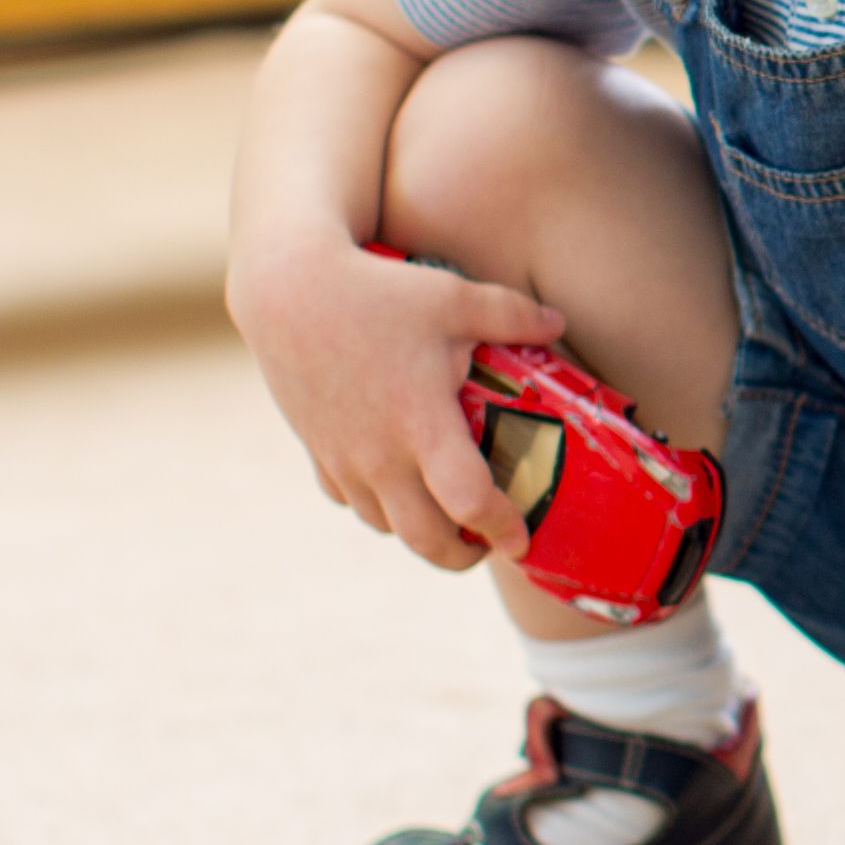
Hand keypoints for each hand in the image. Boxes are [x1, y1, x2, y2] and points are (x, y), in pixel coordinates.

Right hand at [228, 230, 564, 573]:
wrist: (286, 288)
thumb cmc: (377, 291)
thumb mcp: (455, 297)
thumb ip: (513, 316)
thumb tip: (558, 322)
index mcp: (422, 425)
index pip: (468, 503)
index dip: (502, 528)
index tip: (522, 538)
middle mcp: (380, 455)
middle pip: (425, 539)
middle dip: (463, 555)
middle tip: (489, 541)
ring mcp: (343, 458)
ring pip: (384, 524)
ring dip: (420, 530)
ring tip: (448, 512)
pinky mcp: (316, 450)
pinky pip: (348, 499)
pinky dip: (377, 504)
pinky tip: (397, 482)